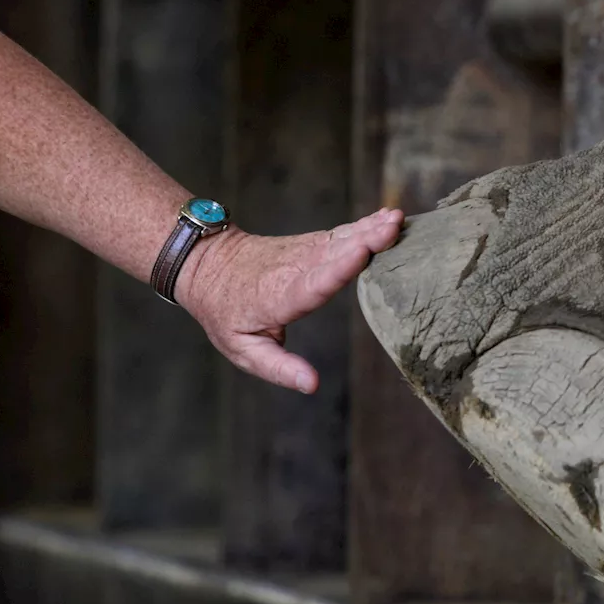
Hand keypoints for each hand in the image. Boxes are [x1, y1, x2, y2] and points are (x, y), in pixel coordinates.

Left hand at [176, 207, 404, 392]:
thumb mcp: (242, 349)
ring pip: (340, 238)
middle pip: (334, 253)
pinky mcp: (310, 243)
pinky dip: (366, 225)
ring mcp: (303, 252)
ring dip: (371, 228)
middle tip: (394, 227)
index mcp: (279, 298)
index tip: (362, 252)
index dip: (338, 269)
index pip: (312, 283)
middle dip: (366, 239)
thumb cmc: (225, 313)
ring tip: (398, 218)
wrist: (206, 266)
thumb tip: (311, 385)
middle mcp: (294, 269)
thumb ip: (279, 368)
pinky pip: (341, 233)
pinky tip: (388, 218)